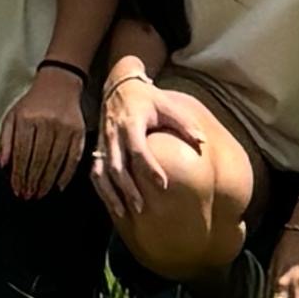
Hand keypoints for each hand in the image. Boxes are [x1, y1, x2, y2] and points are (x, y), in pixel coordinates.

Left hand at [0, 64, 89, 199]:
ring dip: (47, 182)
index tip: (16, 189)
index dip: (19, 174)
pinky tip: (58, 186)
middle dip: (32, 181)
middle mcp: (46, 123)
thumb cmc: (32, 104)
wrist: (59, 84)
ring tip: (40, 194)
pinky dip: (66, 175)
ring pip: (55, 162)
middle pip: (39, 159)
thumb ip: (6, 140)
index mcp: (27, 118)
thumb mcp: (13, 115)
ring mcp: (65, 128)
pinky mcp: (79, 132)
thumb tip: (3, 165)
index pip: (22, 152)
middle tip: (28, 196)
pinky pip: (73, 158)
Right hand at [90, 66, 186, 215]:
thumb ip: (184, 123)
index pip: (138, 148)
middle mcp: (113, 133)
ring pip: (102, 171)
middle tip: (142, 207)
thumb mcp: (166, 104)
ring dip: (111, 193)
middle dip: (128, 188)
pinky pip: (95, 171)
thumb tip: (202, 143)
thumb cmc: (147, 98)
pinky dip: (102, 189)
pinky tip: (112, 204)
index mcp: (130, 122)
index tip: (163, 185)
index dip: (149, 167)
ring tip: (124, 213)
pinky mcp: (98, 147)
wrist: (119, 84)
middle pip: (117, 165)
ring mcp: (103, 141)